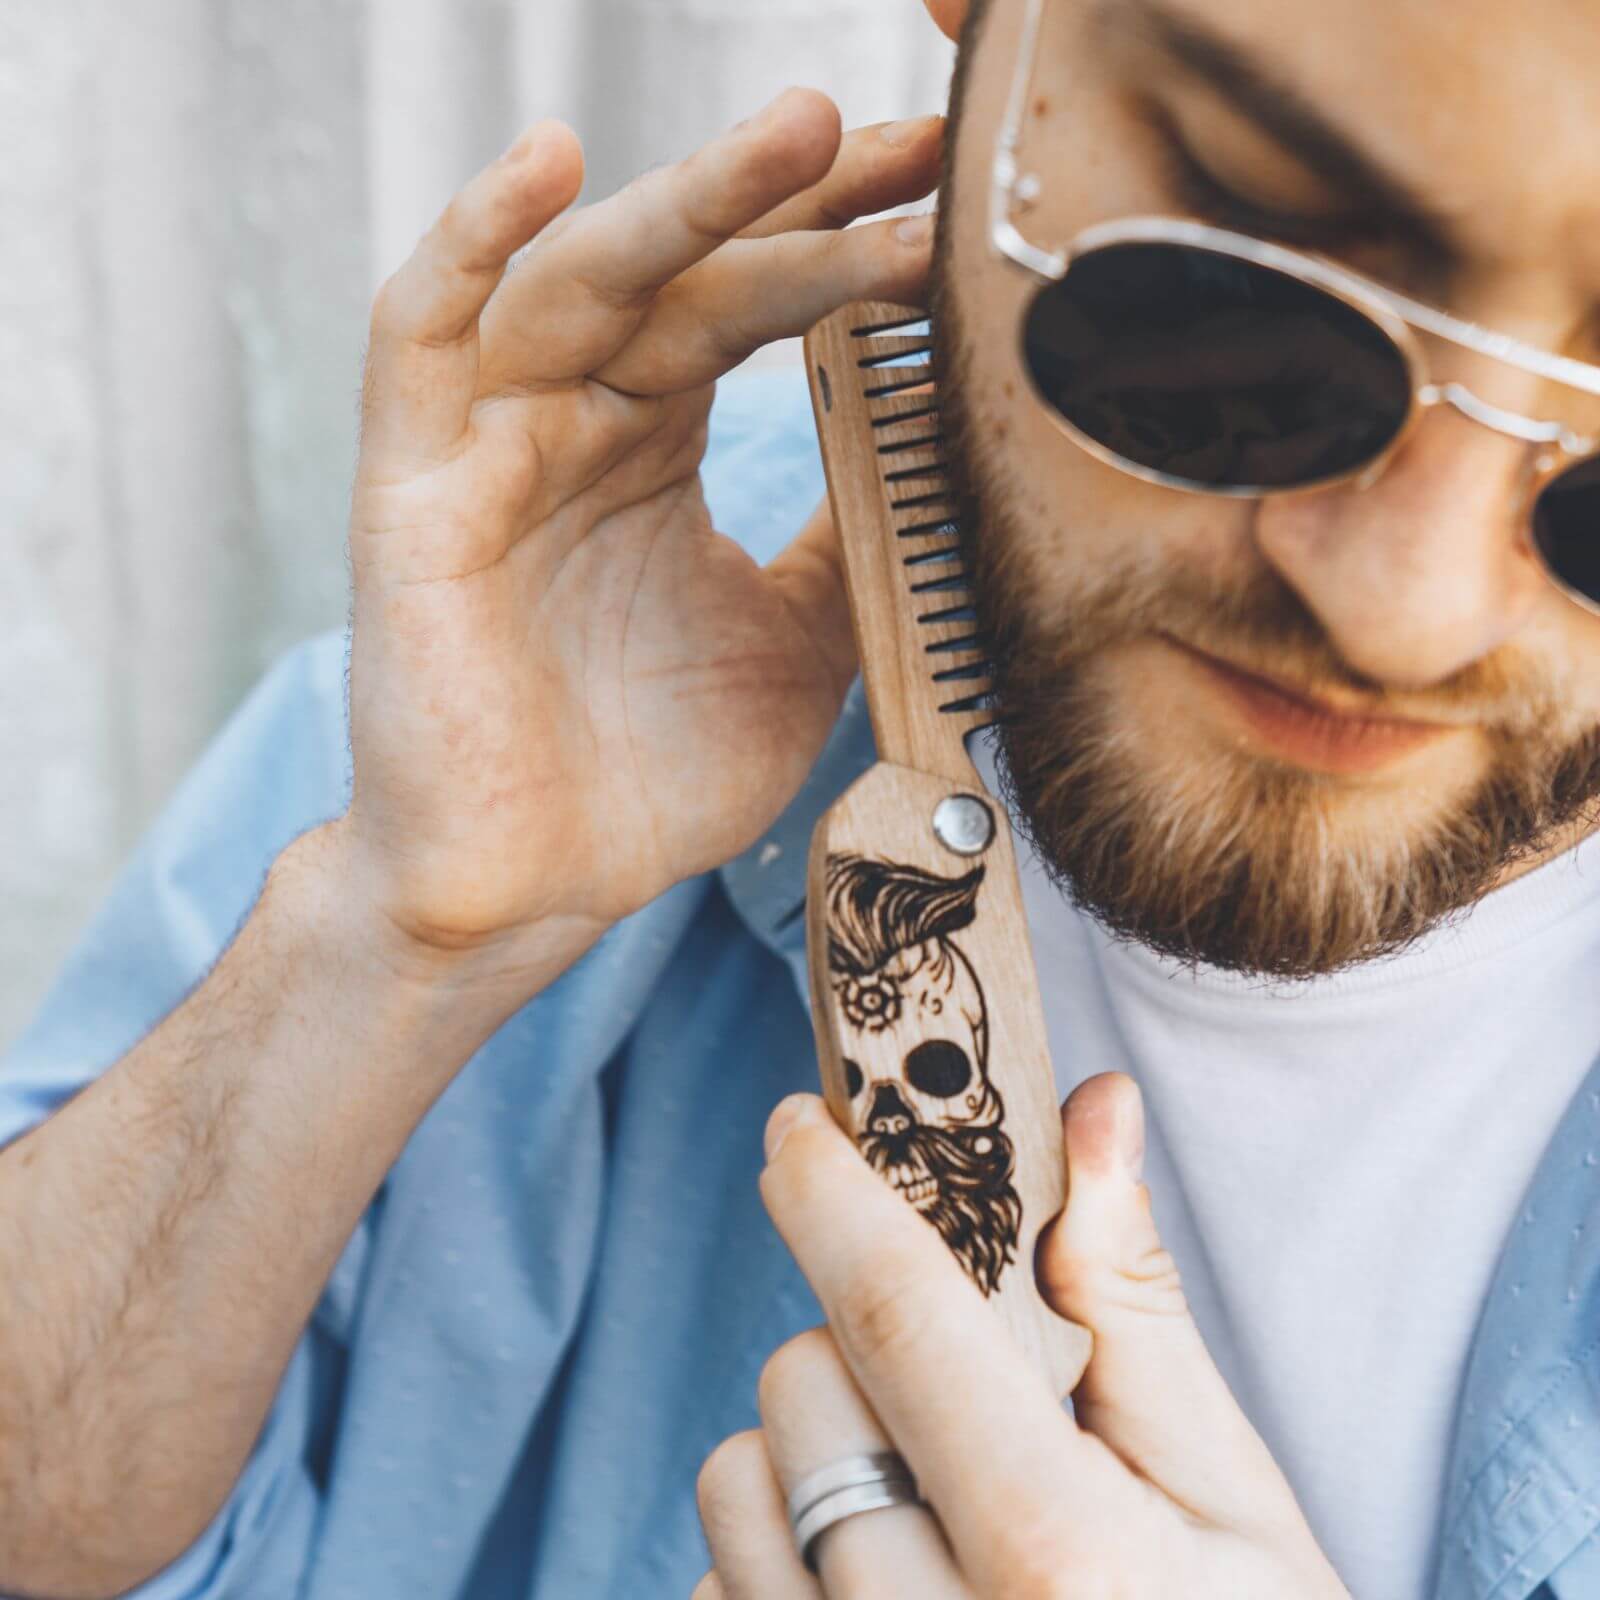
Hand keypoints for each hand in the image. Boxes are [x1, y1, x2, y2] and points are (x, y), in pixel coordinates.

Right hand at [340, 93, 942, 959]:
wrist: (536, 888)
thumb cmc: (649, 775)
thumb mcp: (794, 645)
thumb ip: (848, 543)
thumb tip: (939, 452)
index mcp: (653, 447)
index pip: (748, 306)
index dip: (838, 243)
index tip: (940, 197)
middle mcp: (574, 424)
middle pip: (684, 275)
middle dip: (795, 205)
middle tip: (908, 148)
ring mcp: (491, 447)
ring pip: (579, 282)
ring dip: (686, 202)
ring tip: (800, 135)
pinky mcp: (412, 491)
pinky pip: (419, 339)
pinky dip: (469, 246)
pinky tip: (550, 164)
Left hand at [695, 1074, 1350, 1598]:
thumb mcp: (1228, 1498)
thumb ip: (1133, 1304)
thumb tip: (1093, 1111)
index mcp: (1058, 1560)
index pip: (899, 1315)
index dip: (834, 1193)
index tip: (795, 1123)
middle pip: (800, 1386)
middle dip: (858, 1345)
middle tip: (953, 1395)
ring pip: (735, 1486)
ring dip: (807, 1458)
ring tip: (924, 1509)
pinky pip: (716, 1592)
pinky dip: (775, 1563)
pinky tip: (883, 1593)